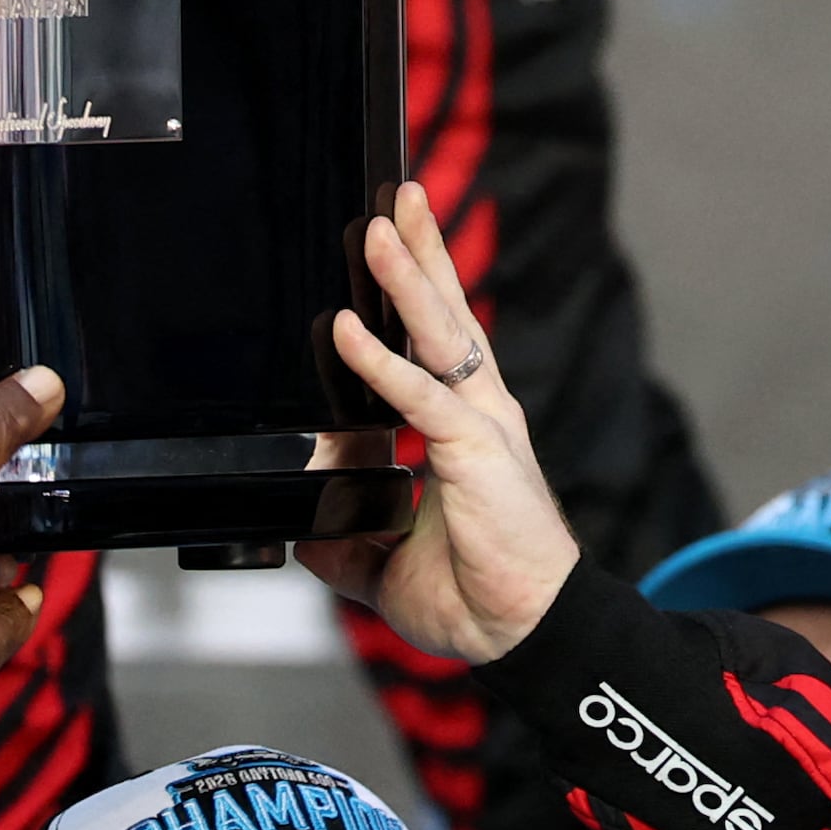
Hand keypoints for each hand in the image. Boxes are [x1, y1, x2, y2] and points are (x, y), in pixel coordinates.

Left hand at [296, 185, 576, 662]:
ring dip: (407, 277)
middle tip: (397, 195)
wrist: (522, 634)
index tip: (387, 249)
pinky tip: (346, 330)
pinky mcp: (476, 453)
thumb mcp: (388, 569)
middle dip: (420, 254)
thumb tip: (307, 536)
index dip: (412, 297)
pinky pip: (419, 397)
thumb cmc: (476, 598)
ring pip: (442, 335)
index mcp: (464, 431)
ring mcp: (482, 428)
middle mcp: (479, 415)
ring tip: (380, 224)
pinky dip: (380, 362)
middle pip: (448, 315)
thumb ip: (348, 545)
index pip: (435, 346)